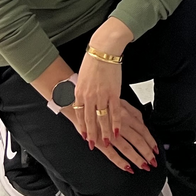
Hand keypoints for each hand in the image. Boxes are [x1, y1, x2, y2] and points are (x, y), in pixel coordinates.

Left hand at [76, 18, 133, 154]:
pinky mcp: (114, 93)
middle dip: (92, 134)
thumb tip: (81, 102)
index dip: (82, 127)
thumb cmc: (92, 61)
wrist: (103, 50)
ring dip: (104, 132)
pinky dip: (116, 122)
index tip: (85, 137)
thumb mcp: (81, 78)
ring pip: (102, 119)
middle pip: (89, 120)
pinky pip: (115, 111)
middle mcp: (89, 97)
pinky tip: (116, 131)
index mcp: (79, 93)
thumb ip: (82, 92)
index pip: (79, 115)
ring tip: (106, 142)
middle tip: (93, 145)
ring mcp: (101, 96)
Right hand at [97, 98, 157, 172]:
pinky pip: (111, 154)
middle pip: (137, 140)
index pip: (143, 130)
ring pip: (127, 148)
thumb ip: (133, 112)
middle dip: (147, 152)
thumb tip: (142, 122)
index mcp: (125, 115)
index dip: (151, 141)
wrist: (80, 106)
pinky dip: (120, 162)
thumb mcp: (120, 102)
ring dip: (137, 158)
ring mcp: (109, 134)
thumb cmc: (100, 105)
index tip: (156, 150)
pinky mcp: (98, 141)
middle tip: (153, 162)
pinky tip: (127, 167)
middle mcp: (119, 125)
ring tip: (144, 166)